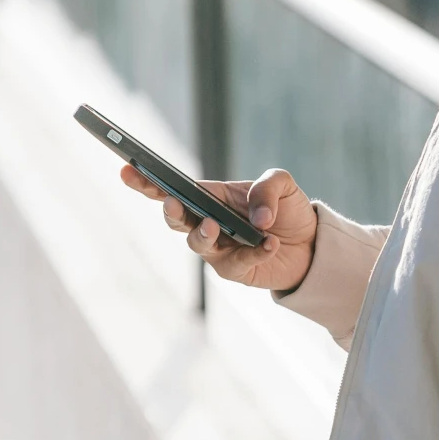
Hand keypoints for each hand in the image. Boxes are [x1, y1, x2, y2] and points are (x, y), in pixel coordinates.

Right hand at [119, 163, 318, 292]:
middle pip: (175, 219)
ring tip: (215, 226)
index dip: (146, 181)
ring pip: (196, 244)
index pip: (172, 187)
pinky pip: (236, 262)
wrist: (311, 244)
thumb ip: (268, 187)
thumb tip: (259, 216)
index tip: (127, 169)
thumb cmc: (287, 209)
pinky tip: (270, 243)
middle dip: (170, 211)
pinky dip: (254, 252)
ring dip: (202, 234)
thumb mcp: (282, 184)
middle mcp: (206, 222)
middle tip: (172, 204)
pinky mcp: (235, 270)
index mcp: (210, 196)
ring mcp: (218, 248)